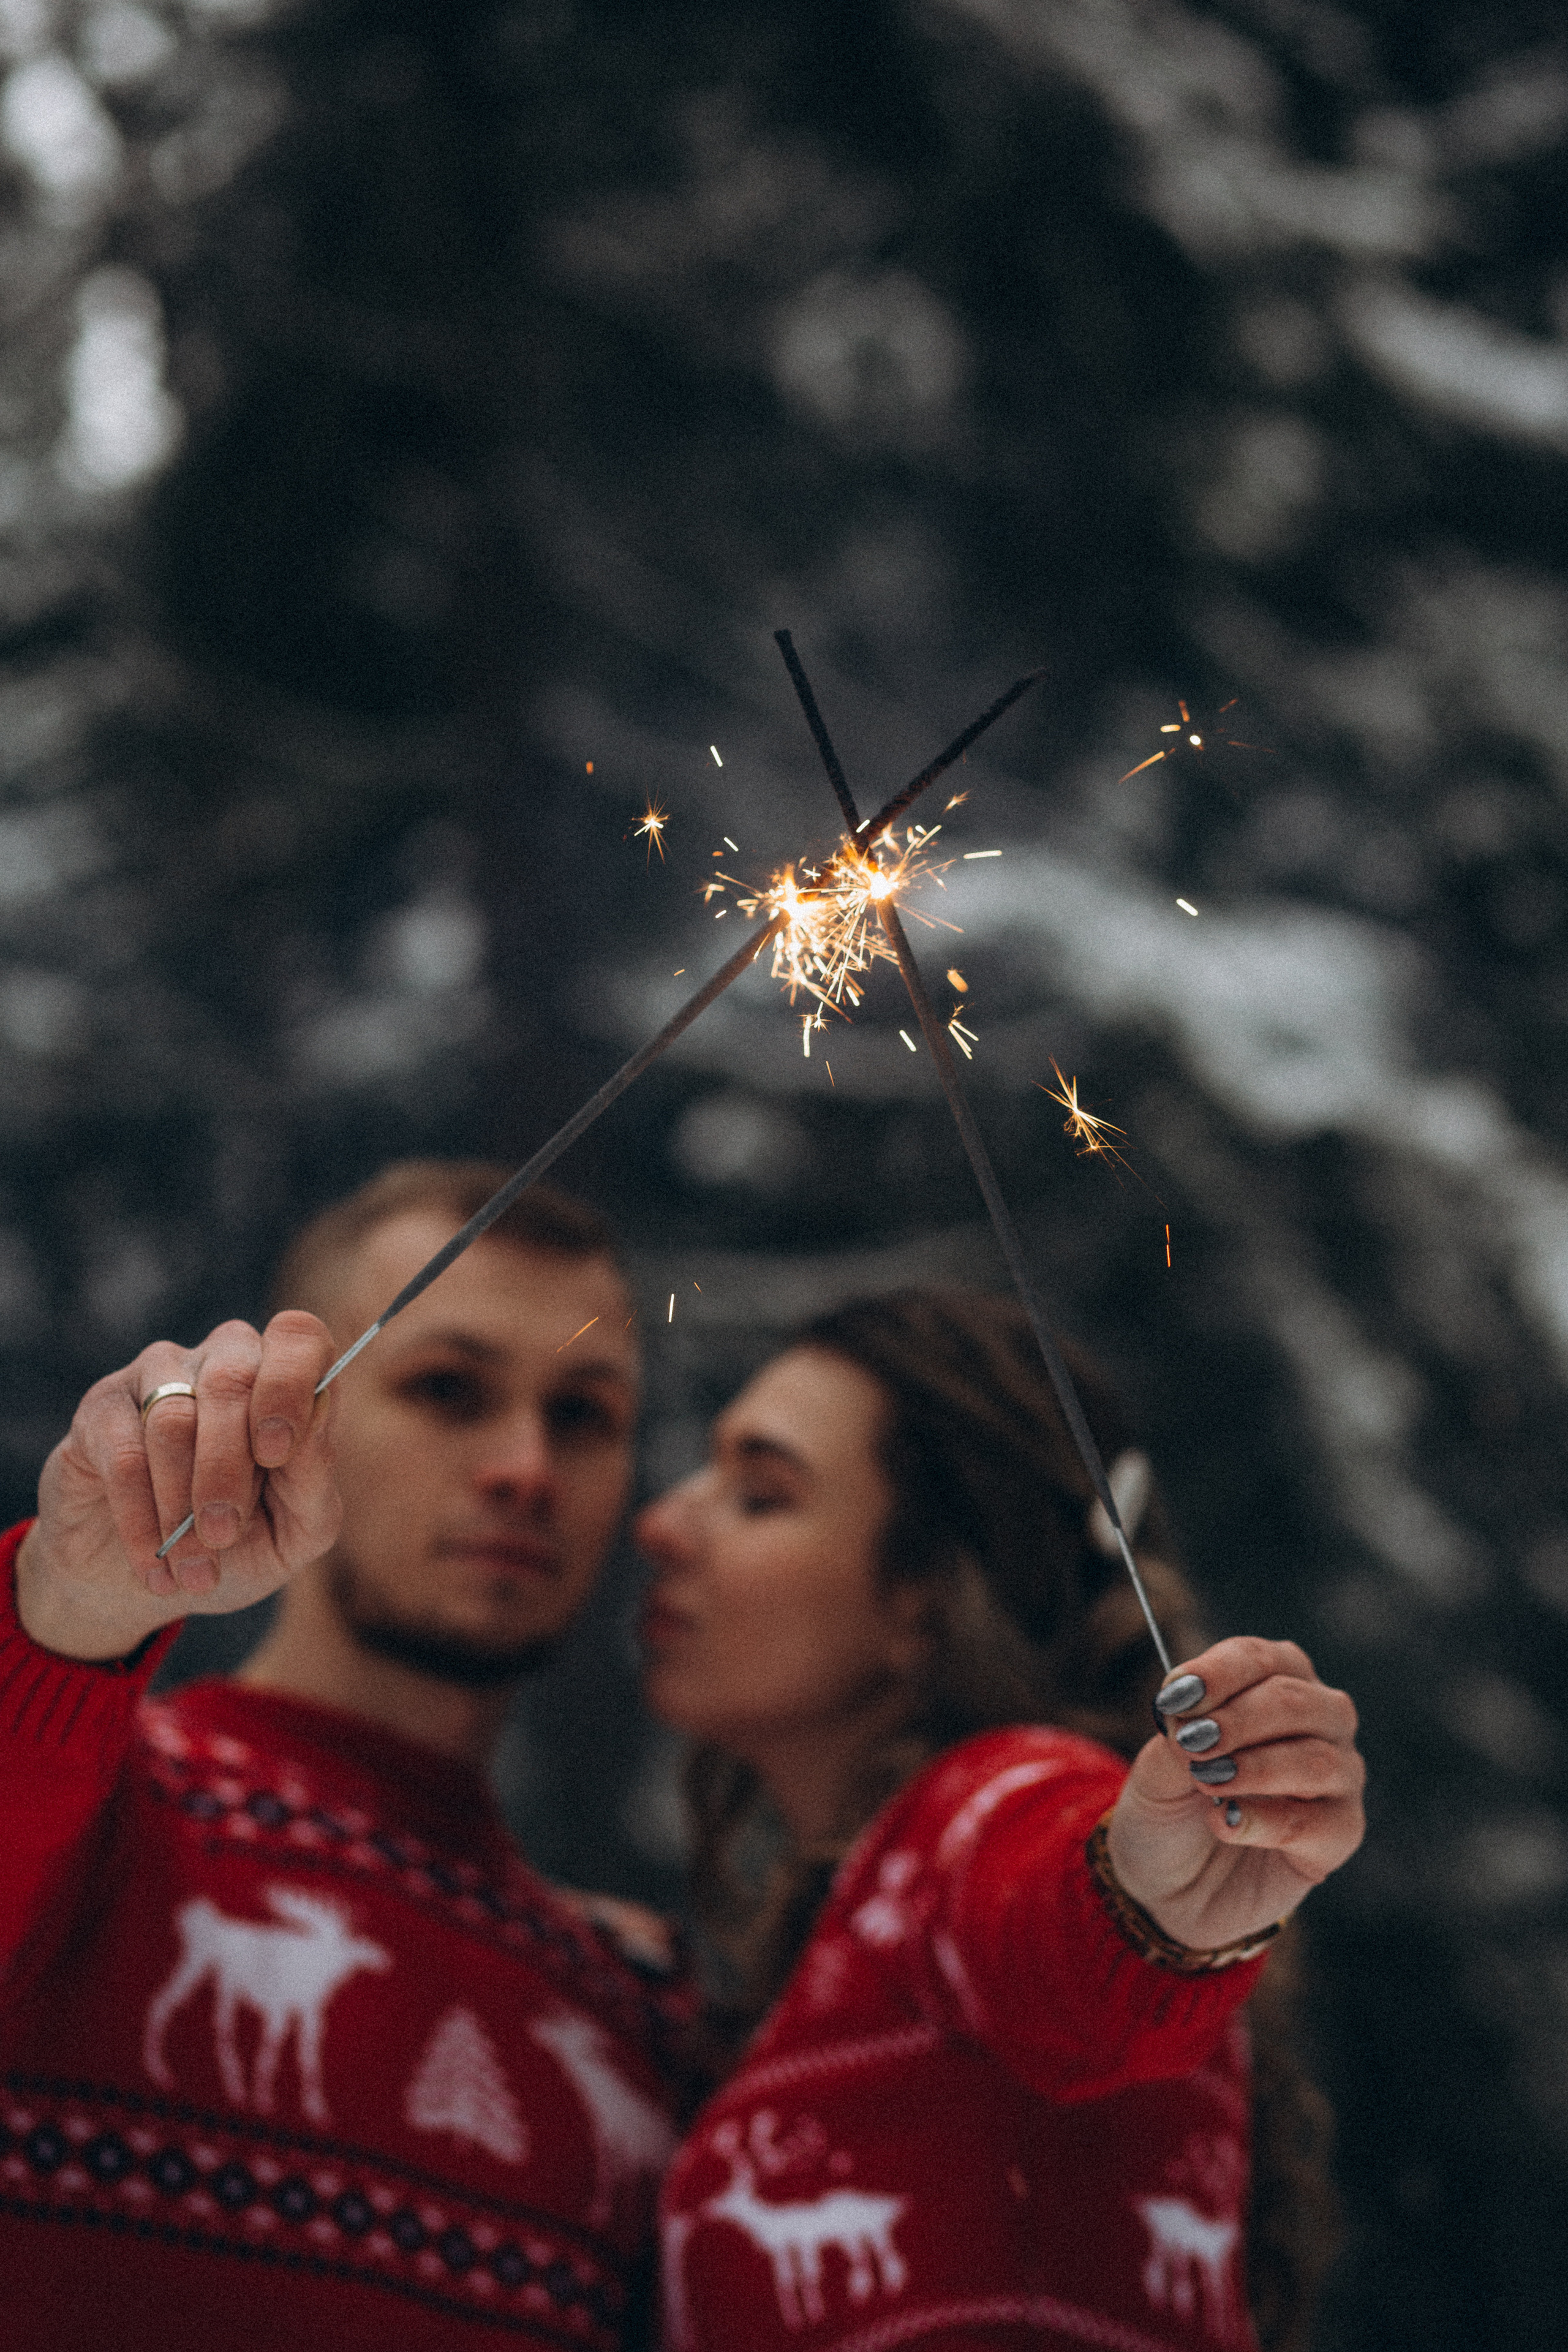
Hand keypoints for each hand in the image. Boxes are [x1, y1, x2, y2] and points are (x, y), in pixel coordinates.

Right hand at [15, 1313, 340, 1661]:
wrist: (149, 1583)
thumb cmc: (239, 1546)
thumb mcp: (297, 1529)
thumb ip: (315, 1475)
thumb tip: (318, 1410)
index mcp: (285, 1381)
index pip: (299, 1337)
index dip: (289, 1385)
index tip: (275, 1454)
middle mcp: (225, 1359)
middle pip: (232, 1381)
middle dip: (227, 1470)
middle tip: (222, 1536)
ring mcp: (159, 1374)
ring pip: (173, 1418)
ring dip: (180, 1506)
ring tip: (191, 1568)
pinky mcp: (102, 1407)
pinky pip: (123, 1452)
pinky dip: (140, 1517)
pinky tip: (153, 1562)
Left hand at [1106, 1636, 1363, 1952]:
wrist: (1167, 1885)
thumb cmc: (1169, 1809)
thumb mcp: (1156, 1770)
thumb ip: (1177, 1742)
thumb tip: (1196, 1727)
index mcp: (1275, 1682)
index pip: (1258, 1660)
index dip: (1218, 1674)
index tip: (1175, 1695)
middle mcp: (1319, 1722)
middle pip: (1295, 1701)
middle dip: (1238, 1719)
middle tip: (1193, 1742)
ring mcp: (1337, 1778)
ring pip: (1317, 1759)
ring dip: (1256, 1767)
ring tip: (1207, 1781)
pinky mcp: (1339, 1834)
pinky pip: (1318, 1823)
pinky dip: (1267, 1820)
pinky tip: (1225, 1823)